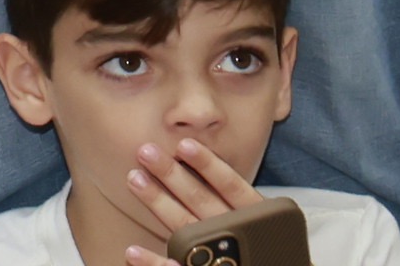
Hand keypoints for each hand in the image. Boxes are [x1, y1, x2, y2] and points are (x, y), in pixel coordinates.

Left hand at [121, 132, 266, 263]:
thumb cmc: (268, 252)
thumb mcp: (265, 224)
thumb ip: (240, 201)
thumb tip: (201, 157)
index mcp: (258, 220)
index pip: (234, 189)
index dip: (210, 167)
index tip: (184, 145)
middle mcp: (242, 237)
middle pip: (204, 202)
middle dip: (173, 175)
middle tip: (145, 150)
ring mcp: (225, 259)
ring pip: (188, 229)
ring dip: (159, 203)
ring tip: (134, 179)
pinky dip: (155, 263)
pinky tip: (132, 251)